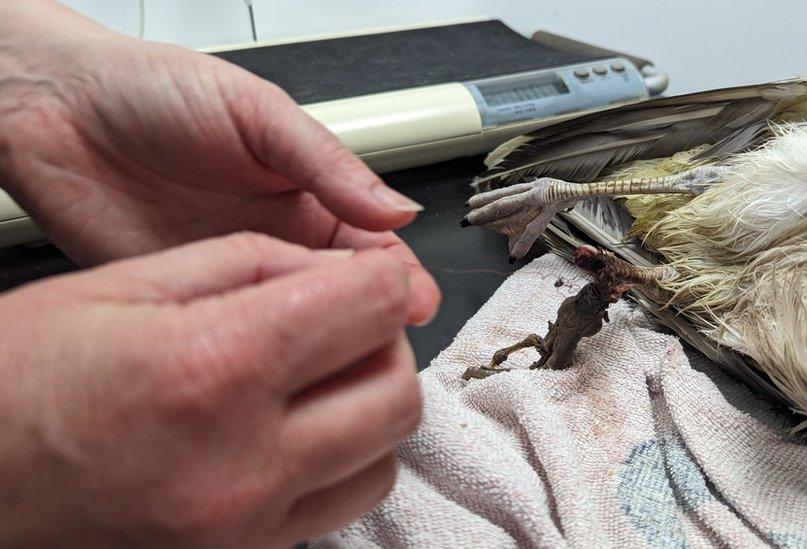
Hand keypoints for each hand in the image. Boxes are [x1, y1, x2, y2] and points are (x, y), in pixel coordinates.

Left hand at [0, 1, 437, 323]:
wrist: (54, 110)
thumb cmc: (152, 91)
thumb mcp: (257, 114)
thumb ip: (327, 165)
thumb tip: (397, 208)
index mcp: (307, 195)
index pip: (372, 246)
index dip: (398, 276)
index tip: (414, 302)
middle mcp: (276, 242)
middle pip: (343, 296)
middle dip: (371, 320)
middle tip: (384, 341)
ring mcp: (234, 278)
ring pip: (295, 326)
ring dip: (322, 345)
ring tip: (341, 359)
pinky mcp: (189, 307)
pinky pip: (234, 339)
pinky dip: (261, 357)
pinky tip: (277, 363)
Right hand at [0, 232, 421, 546]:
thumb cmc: (17, 382)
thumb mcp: (124, 283)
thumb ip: (254, 264)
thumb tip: (338, 271)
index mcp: (215, 368)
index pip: (373, 310)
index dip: (383, 278)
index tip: (373, 274)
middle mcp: (243, 461)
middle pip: (397, 392)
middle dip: (386, 344)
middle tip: (347, 324)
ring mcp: (244, 526)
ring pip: (382, 458)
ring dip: (369, 408)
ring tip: (320, 379)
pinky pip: (336, 506)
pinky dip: (337, 460)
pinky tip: (292, 430)